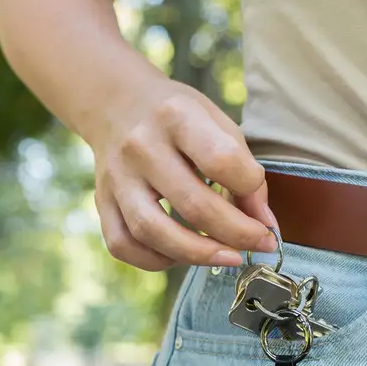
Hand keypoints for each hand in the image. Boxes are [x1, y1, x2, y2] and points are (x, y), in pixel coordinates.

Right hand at [89, 79, 279, 271]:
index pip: (222, 160)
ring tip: (227, 258)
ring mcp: (117, 177)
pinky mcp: (101, 202)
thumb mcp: (218, 123)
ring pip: (153, 232)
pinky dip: (156, 260)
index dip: (252, 189)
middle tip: (260, 244)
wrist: (116, 105)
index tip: (264, 209)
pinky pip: (123, 245)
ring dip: (198, 255)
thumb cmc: (177, 117)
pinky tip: (180, 255)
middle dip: (236, 234)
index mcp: (176, 116)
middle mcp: (141, 146)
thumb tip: (264, 223)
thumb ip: (244, 169)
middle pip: (193, 205)